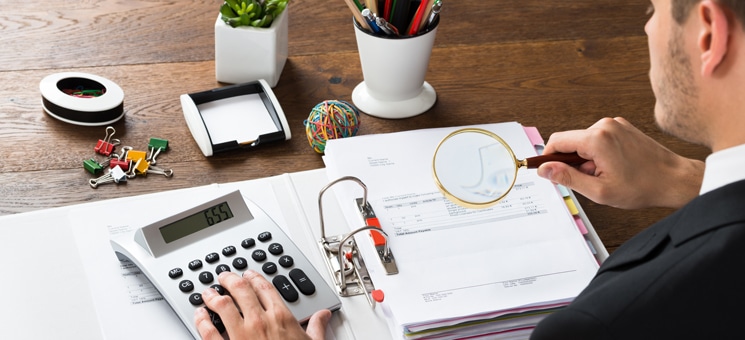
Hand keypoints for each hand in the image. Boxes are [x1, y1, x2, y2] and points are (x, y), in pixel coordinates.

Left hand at [194, 270, 331, 339]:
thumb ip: (316, 327)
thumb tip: (323, 315)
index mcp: (281, 318)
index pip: (265, 288)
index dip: (254, 278)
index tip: (249, 275)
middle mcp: (259, 322)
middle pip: (241, 290)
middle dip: (230, 280)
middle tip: (224, 277)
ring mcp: (241, 335)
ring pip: (222, 306)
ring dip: (213, 296)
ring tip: (208, 292)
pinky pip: (209, 332)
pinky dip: (201, 320)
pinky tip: (199, 315)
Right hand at [536, 117, 703, 208]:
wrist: (674, 180)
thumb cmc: (642, 187)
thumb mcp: (598, 190)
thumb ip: (567, 178)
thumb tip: (544, 169)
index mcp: (596, 139)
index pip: (557, 141)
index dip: (549, 158)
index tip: (549, 172)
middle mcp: (604, 125)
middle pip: (571, 142)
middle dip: (573, 162)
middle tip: (589, 180)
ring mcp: (615, 124)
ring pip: (584, 141)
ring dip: (587, 159)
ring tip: (606, 175)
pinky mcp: (622, 127)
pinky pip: (598, 139)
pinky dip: (598, 153)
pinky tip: (614, 167)